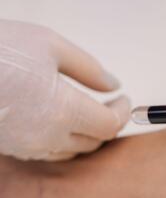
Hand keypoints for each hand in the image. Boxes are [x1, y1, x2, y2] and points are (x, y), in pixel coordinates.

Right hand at [0, 20, 129, 160]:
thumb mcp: (51, 45)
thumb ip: (89, 69)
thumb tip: (113, 85)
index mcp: (63, 110)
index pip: (110, 125)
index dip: (122, 112)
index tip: (122, 99)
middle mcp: (46, 136)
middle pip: (94, 141)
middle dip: (107, 123)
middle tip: (107, 104)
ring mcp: (26, 146)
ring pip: (71, 151)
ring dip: (85, 134)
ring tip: (86, 111)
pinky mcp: (10, 147)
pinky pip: (46, 152)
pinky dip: (61, 140)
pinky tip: (58, 120)